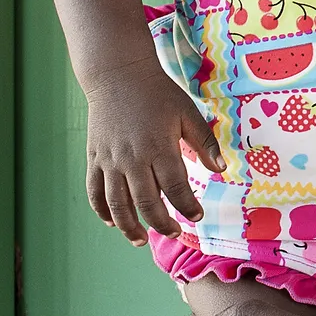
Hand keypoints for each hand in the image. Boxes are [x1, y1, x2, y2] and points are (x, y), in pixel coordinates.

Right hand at [83, 58, 223, 244]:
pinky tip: (113, 222)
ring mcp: (110, 160)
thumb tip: (220, 169)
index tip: (197, 216)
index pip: (175, 188)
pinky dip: (102, 211)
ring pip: (117, 204)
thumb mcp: (188, 113)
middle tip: (173, 232)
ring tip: (139, 240)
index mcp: (159, 147)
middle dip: (161, 223)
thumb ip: (205, 142)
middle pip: (146, 203)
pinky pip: (95, 192)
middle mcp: (132, 158)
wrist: (118, 76)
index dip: (187, 206)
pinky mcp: (94, 158)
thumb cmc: (158, 94)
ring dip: (128, 226)